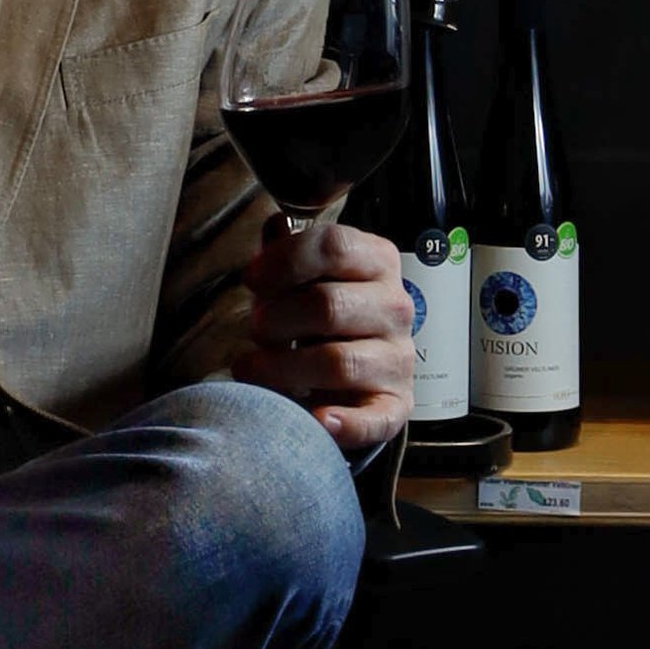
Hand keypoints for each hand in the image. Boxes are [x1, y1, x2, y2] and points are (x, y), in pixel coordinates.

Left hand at [236, 212, 412, 457]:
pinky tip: (316, 418)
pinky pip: (375, 418)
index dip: (283, 261)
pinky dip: (345, 423)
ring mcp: (399, 359)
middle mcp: (396, 307)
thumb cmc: (323, 317)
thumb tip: (275, 225)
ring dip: (282, 368)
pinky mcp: (396, 406)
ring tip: (253, 369)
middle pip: (328, 305)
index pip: (333, 246)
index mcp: (377, 262)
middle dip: (276, 319)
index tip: (250, 279)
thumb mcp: (307, 277)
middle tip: (255, 329)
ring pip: (337, 362)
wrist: (355, 373)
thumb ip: (290, 253)